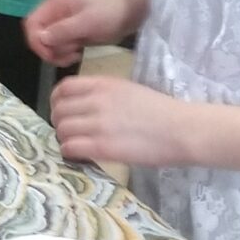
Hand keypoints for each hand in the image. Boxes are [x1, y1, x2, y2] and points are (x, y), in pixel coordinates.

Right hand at [25, 0, 135, 65]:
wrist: (128, 15)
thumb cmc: (109, 15)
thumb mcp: (87, 22)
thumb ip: (63, 30)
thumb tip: (41, 38)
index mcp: (54, 3)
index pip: (31, 24)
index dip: (36, 41)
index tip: (50, 53)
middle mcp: (53, 11)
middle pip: (37, 35)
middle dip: (49, 49)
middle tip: (68, 56)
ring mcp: (60, 23)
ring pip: (46, 44)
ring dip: (58, 53)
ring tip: (76, 54)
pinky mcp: (67, 33)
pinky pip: (56, 47)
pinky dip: (63, 54)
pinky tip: (77, 54)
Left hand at [50, 74, 201, 171]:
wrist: (182, 129)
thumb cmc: (161, 111)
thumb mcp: (129, 90)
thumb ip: (103, 94)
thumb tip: (83, 106)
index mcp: (104, 84)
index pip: (64, 87)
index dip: (57, 100)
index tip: (62, 110)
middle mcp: (97, 101)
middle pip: (58, 110)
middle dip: (60, 122)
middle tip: (71, 132)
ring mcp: (98, 124)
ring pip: (61, 130)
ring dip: (65, 138)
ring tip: (77, 144)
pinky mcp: (102, 146)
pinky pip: (69, 147)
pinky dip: (70, 152)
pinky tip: (81, 155)